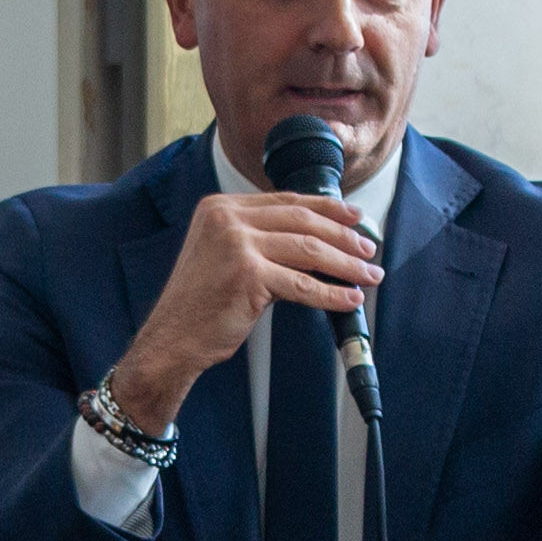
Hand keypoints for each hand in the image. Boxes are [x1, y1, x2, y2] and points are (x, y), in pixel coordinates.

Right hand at [108, 191, 382, 433]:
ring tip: (369, 275)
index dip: (326, 208)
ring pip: (308, 250)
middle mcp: (226, 218)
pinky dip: (331, 294)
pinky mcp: (247, 275)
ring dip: (346, 265)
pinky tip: (349, 300)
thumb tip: (318, 245)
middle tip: (369, 249)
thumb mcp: (224, 256)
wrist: (172, 339)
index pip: (286, 201)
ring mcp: (236, 244)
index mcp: (220, 207)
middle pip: (302, 220)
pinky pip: (302, 284)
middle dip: (344, 236)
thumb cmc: (199, 305)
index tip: (354, 217)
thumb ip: (260, 241)